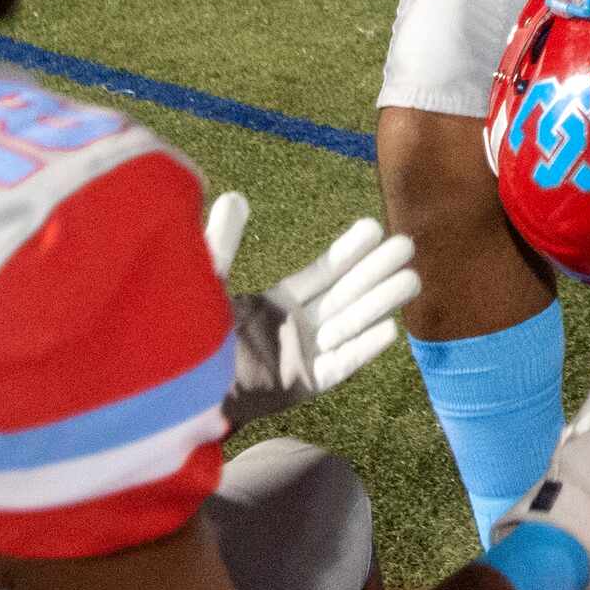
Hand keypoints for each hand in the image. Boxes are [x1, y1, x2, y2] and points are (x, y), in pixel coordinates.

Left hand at [203, 194, 419, 430]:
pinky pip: (338, 366)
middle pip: (345, 295)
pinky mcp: (301, 386)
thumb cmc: (189, 339)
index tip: (374, 227)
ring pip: (350, 324)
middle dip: (376, 271)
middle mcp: (296, 329)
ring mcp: (302, 357)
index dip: (348, 251)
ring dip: (380, 303)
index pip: (322, 273)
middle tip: (407, 245)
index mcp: (277, 305)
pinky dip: (362, 350)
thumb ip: (222, 242)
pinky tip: (390, 329)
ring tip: (412, 278)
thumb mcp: (208, 281)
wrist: (177, 393)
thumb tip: (231, 196)